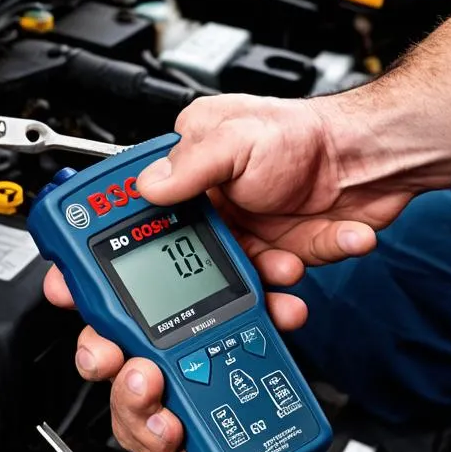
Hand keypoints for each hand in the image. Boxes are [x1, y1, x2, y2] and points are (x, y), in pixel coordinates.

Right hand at [44, 93, 408, 451]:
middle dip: (168, 303)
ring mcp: (239, 243)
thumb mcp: (237, 135)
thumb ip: (190, 164)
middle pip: (167, 273)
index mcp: (181, 179)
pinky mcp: (272, 265)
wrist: (373, 158)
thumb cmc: (306, 132)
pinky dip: (289, 289)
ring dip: (248, 293)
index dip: (97, 261)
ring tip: (276, 273)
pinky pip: (269, 293)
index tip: (78, 293)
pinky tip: (307, 263)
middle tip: (172, 319)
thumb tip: (145, 189)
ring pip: (220, 294)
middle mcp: (204, 214)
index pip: (124, 224)